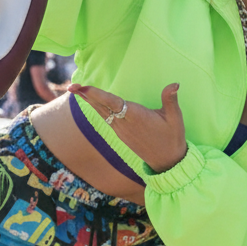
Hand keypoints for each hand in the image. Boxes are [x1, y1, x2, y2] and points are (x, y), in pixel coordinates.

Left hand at [68, 82, 186, 173]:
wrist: (167, 161)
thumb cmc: (172, 138)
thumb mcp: (175, 119)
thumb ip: (171, 100)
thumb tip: (175, 84)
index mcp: (136, 117)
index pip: (113, 103)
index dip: (97, 95)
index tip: (83, 88)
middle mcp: (124, 124)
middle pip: (101, 106)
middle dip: (86, 95)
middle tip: (71, 85)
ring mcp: (121, 130)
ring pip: (102, 112)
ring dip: (89, 100)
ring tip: (76, 90)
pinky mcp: (121, 134)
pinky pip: (106, 117)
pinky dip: (97, 107)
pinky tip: (91, 101)